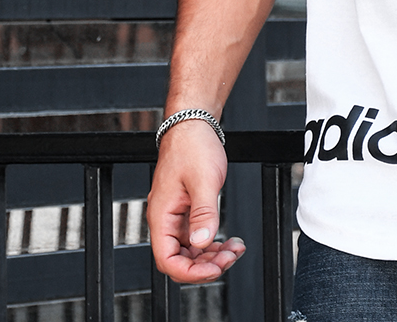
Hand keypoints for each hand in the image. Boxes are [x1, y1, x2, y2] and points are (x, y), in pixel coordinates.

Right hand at [147, 121, 244, 282]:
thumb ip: (203, 213)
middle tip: (231, 257)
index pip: (168, 260)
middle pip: (180, 259)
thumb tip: (203, 243)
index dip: (191, 272)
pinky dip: (212, 242)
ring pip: (190, 250)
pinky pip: (196, 236)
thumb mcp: (203, 180)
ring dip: (211, 255)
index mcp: (161, 215)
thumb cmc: (193, 146)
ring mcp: (176, 215)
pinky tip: (228, 241)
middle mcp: (165, 219)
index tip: (215, 269)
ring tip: (234, 249)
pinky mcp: (186, 210)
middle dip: (206, 264)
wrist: (193, 124)